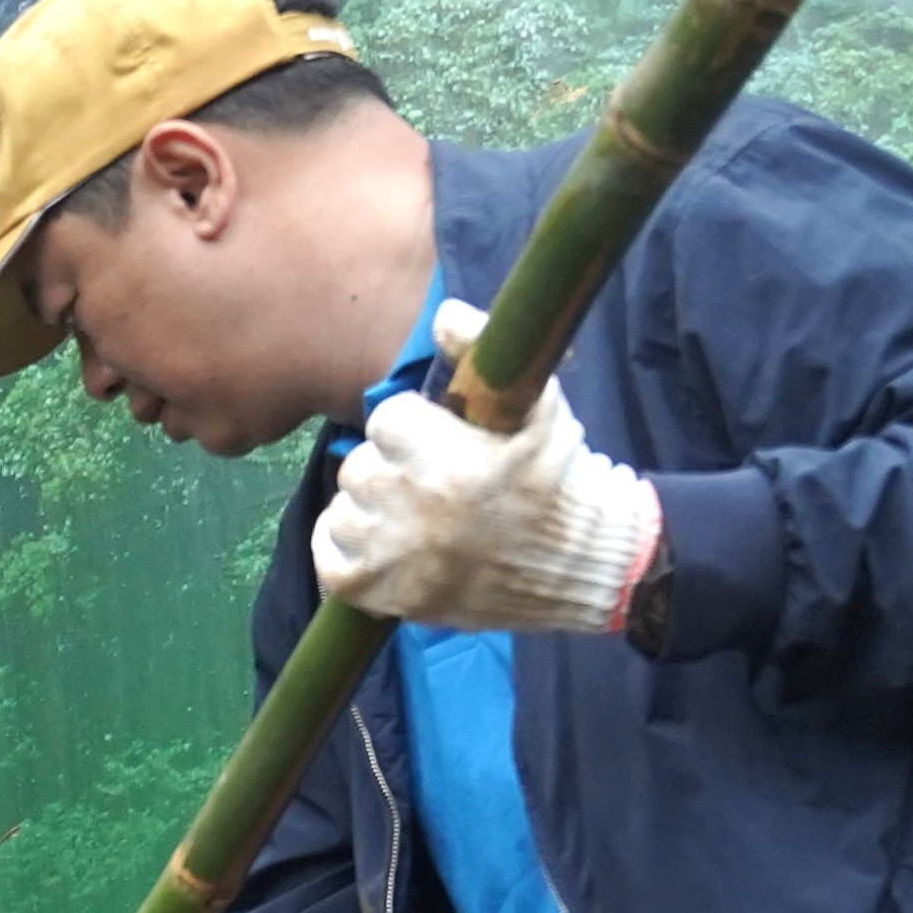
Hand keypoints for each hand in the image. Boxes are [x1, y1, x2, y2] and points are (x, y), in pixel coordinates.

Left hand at [311, 303, 660, 637]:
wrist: (580, 562)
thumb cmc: (557, 478)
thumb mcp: (538, 406)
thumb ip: (486, 351)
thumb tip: (444, 314)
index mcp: (453, 465)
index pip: (386, 420)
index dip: (412, 425)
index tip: (438, 438)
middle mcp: (418, 516)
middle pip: (360, 465)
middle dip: (391, 465)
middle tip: (428, 478)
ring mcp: (398, 563)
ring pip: (343, 512)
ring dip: (369, 508)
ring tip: (409, 512)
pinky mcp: (387, 599)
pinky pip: (332, 564)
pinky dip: (346, 551)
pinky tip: (380, 541)